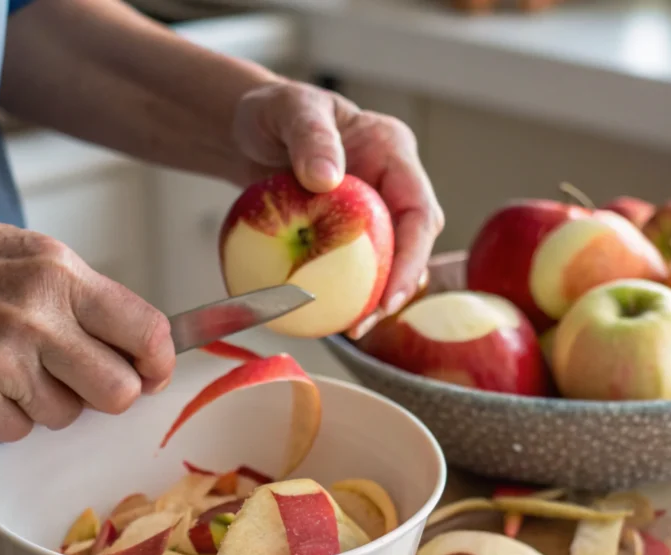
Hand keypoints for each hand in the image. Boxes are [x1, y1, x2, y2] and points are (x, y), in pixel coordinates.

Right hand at [0, 202, 174, 441]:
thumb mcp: (38, 254)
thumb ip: (91, 300)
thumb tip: (140, 349)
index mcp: (62, 275)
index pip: (148, 333)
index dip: (161, 362)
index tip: (154, 371)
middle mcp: (36, 318)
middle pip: (118, 393)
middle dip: (112, 393)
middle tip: (89, 377)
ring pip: (66, 418)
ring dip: (53, 402)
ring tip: (20, 364)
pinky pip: (19, 432)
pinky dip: (11, 417)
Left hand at [232, 80, 444, 337]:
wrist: (250, 130)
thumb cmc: (272, 112)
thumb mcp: (290, 110)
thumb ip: (311, 138)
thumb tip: (327, 179)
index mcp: (392, 151)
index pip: (420, 211)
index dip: (413, 258)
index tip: (389, 295)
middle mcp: (391, 184)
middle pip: (413, 244)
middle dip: (398, 288)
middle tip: (364, 322)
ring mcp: (372, 209)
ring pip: (388, 260)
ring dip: (374, 297)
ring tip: (349, 328)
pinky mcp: (349, 231)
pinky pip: (354, 266)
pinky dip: (343, 291)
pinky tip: (324, 315)